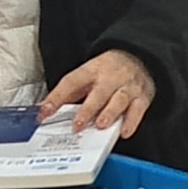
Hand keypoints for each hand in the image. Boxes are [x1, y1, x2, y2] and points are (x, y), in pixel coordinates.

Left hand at [40, 50, 157, 136]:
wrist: (139, 57)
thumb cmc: (108, 72)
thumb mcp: (87, 75)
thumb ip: (69, 94)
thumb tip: (46, 112)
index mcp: (91, 70)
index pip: (72, 82)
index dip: (57, 97)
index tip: (45, 112)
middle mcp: (110, 77)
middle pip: (99, 92)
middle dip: (88, 109)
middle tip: (77, 125)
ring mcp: (128, 86)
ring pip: (119, 99)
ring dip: (110, 113)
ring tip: (100, 126)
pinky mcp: (142, 96)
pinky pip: (138, 109)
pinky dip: (132, 121)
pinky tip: (124, 131)